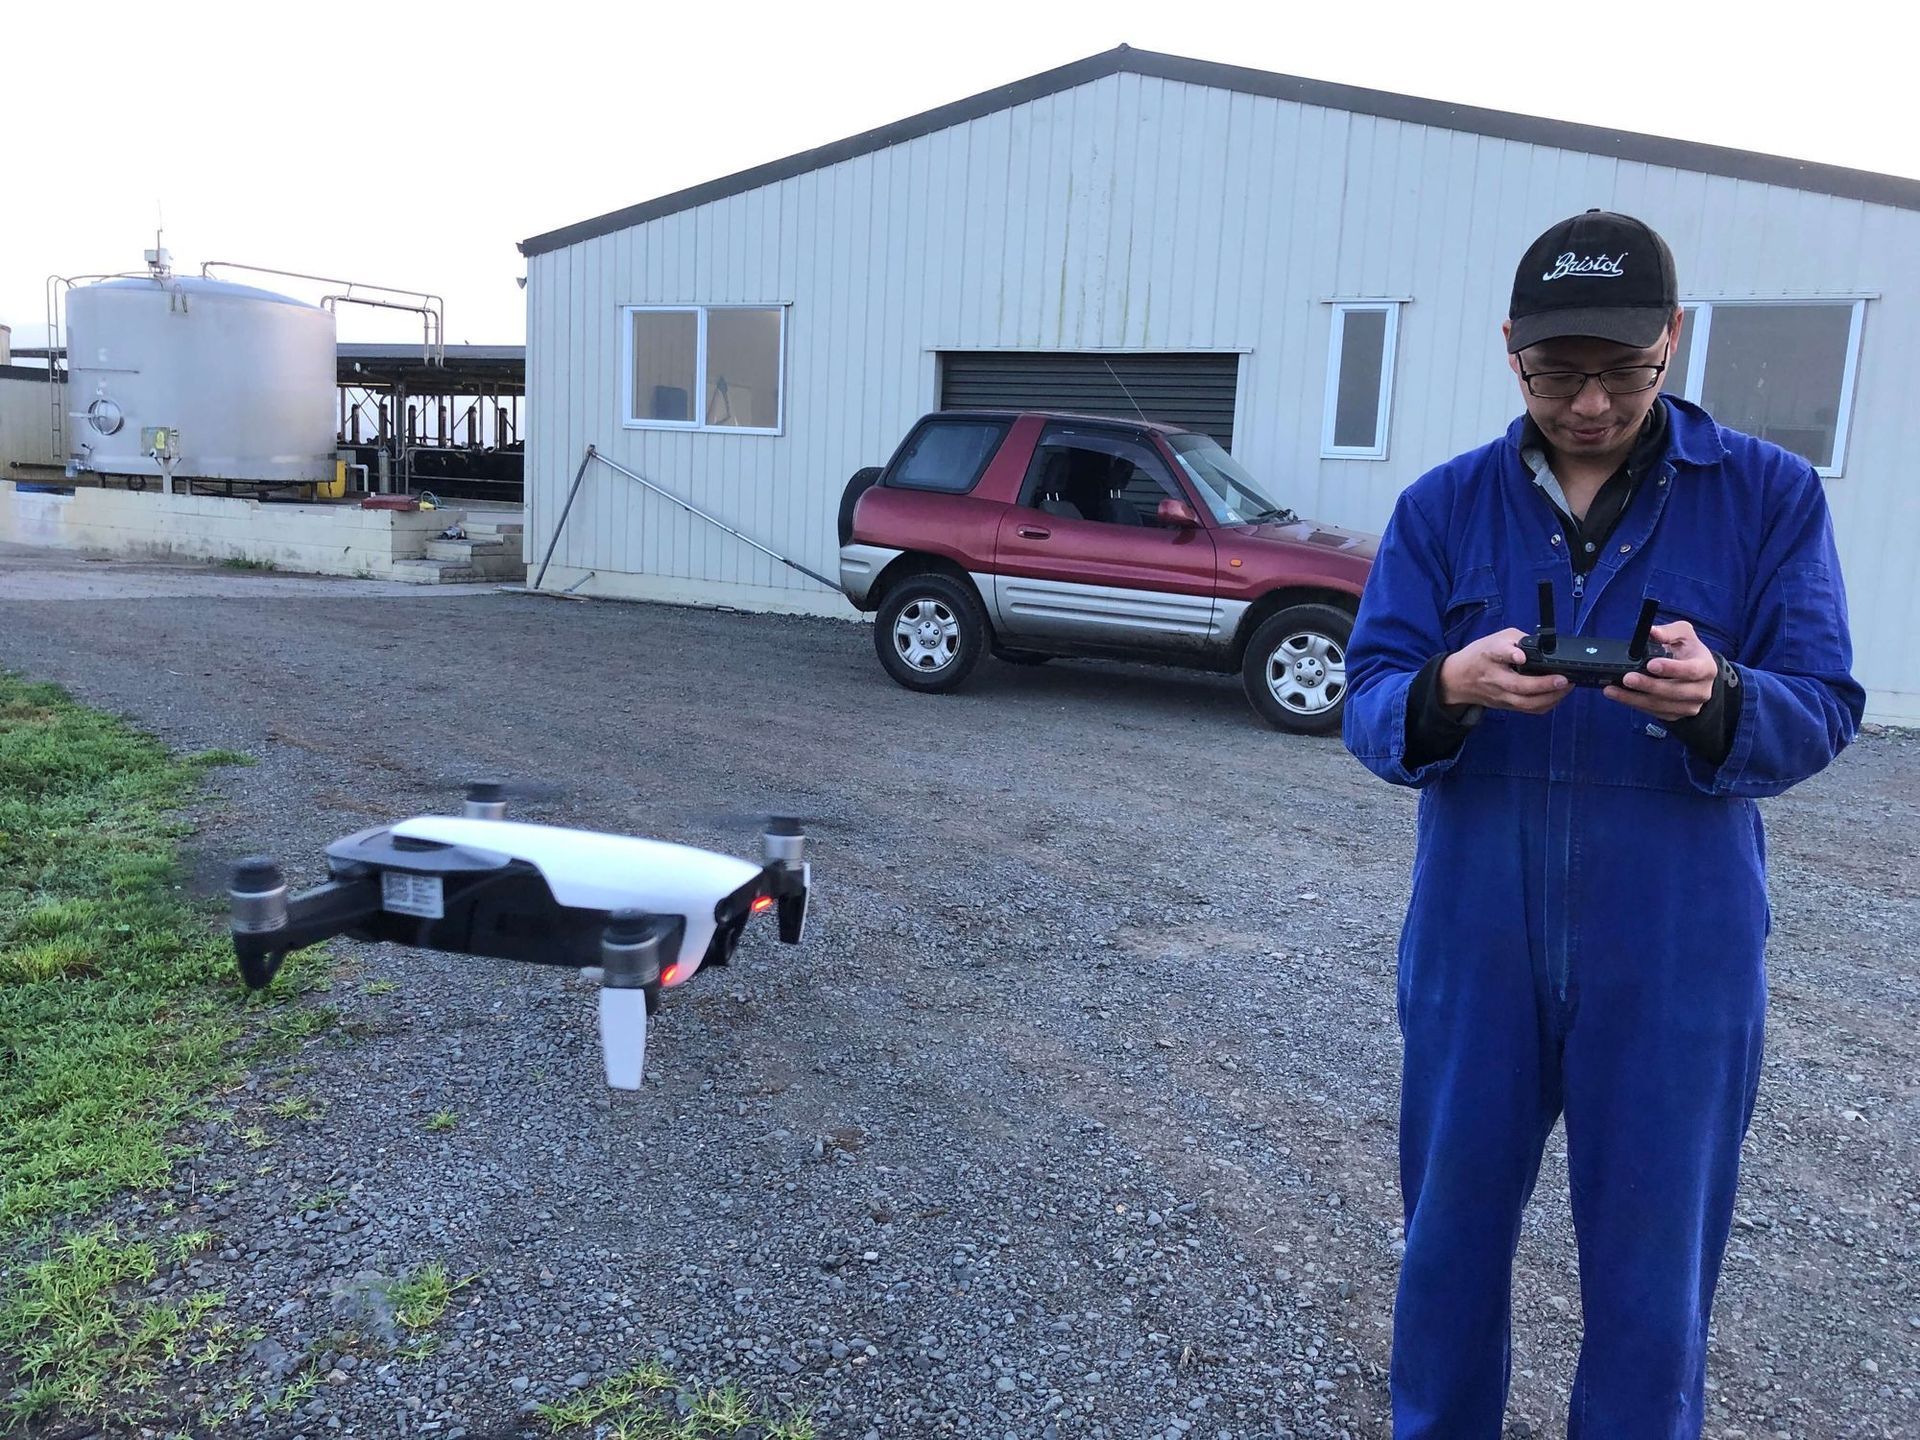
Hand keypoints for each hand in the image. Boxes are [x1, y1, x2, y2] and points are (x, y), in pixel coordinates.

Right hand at [1438, 628, 1572, 714]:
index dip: (1511, 653)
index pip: (1499, 654)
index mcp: (1490, 656)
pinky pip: (1530, 709)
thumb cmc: (1479, 656)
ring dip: (1551, 698)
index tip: (1521, 655)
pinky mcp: (1506, 706)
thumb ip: (1518, 640)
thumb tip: (1542, 647)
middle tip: (1564, 679)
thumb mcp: (1494, 639)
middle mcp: (1495, 679)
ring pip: (1527, 703)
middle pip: (1520, 687)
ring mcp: (1501, 696)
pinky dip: (1547, 704)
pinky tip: (1557, 695)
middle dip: (1545, 685)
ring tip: (1566, 687)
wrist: (1457, 679)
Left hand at [1604, 621, 1718, 718]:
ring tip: (1613, 689)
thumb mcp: (1684, 634)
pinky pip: (1654, 712)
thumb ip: (1669, 631)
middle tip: (1627, 678)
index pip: (1691, 671)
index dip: (1671, 669)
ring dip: (1634, 699)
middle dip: (1648, 686)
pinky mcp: (1675, 715)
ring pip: (1660, 705)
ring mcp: (1689, 706)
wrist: (1695, 673)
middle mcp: (1701, 690)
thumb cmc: (1688, 651)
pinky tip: (1620, 696)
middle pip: (1674, 692)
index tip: (1651, 664)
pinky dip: (1635, 705)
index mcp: (1706, 668)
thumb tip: (1653, 632)